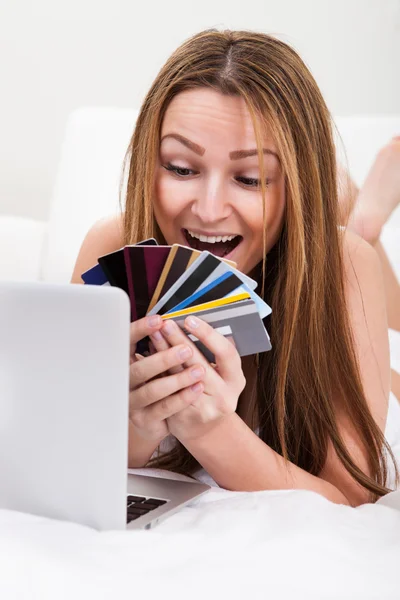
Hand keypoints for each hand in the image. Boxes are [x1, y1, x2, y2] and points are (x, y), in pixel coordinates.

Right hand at [129, 315, 205, 441]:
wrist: (150, 421)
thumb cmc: (155, 382)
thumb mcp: (153, 362)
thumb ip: (157, 344)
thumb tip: (169, 321)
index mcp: (124, 361)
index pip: (125, 342)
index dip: (140, 330)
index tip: (159, 321)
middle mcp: (124, 382)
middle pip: (138, 369)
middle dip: (163, 358)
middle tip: (186, 349)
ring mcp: (132, 402)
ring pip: (151, 391)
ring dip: (176, 380)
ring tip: (199, 370)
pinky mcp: (143, 419)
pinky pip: (163, 408)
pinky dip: (181, 398)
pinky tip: (197, 388)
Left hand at [149, 316, 245, 442]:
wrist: (205, 430)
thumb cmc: (212, 395)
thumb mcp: (223, 375)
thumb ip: (213, 354)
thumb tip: (192, 323)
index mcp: (237, 380)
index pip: (226, 353)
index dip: (208, 335)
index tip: (190, 320)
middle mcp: (225, 396)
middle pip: (199, 364)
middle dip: (179, 341)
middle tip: (166, 323)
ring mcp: (205, 410)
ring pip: (179, 377)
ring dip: (164, 353)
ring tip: (154, 334)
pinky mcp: (183, 418)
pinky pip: (167, 391)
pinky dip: (157, 372)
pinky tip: (147, 357)